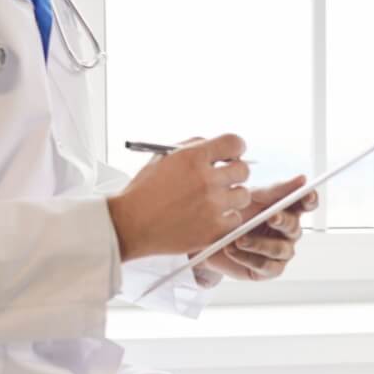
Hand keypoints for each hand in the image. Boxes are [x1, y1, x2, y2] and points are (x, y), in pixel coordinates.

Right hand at [105, 134, 250, 259]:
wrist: (130, 224)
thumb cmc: (144, 191)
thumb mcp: (163, 157)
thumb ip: (193, 147)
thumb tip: (218, 148)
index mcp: (193, 157)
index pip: (235, 143)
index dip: (236, 148)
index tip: (232, 155)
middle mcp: (206, 180)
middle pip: (243, 170)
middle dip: (234, 173)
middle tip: (224, 180)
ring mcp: (212, 205)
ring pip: (243, 196)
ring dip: (232, 197)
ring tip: (214, 201)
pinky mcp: (214, 230)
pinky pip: (236, 220)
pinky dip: (226, 220)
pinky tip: (211, 218)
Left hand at [198, 176, 316, 281]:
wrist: (210, 237)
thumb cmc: (236, 214)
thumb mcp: (253, 197)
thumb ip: (277, 190)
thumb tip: (302, 179)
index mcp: (287, 210)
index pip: (306, 205)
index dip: (310, 200)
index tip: (307, 195)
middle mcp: (288, 232)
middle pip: (294, 227)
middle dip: (283, 221)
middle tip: (271, 216)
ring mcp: (281, 252)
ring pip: (280, 249)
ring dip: (259, 243)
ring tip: (239, 239)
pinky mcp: (269, 270)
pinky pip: (266, 266)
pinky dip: (248, 258)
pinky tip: (233, 250)